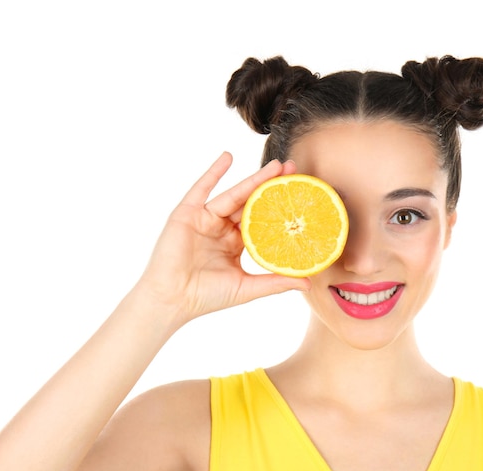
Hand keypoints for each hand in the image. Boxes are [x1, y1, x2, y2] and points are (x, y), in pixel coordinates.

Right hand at [135, 152, 309, 329]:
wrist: (172, 300)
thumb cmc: (207, 296)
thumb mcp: (247, 287)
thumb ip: (276, 282)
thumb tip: (309, 284)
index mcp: (236, 243)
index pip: (263, 220)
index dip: (281, 207)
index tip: (302, 195)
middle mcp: (222, 228)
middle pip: (251, 202)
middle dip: (272, 185)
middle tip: (294, 169)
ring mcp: (205, 219)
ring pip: (233, 194)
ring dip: (254, 178)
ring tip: (276, 164)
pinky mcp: (187, 214)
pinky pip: (201, 189)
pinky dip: (213, 172)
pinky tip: (228, 156)